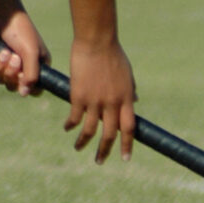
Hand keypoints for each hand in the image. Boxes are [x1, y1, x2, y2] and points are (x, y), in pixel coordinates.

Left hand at [0, 10, 46, 95]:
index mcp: (39, 66)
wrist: (0, 14)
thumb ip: (31, 74)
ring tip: (2, 52)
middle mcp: (25, 67)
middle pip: (15, 87)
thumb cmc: (20, 31)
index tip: (22, 75)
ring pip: (1, 81)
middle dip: (11, 73)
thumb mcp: (31, 52)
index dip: (27, 86)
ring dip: (0, 67)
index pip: (36, 89)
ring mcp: (9, 65)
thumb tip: (24, 94)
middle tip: (12, 56)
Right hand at [64, 37, 135, 163]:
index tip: (126, 158)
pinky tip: (68, 129)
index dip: (127, 145)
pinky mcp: (78, 96)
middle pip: (109, 134)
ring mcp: (94, 101)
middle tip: (99, 161)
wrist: (96, 41)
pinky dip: (71, 126)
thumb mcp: (127, 74)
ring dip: (83, 143)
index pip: (129, 128)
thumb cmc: (113, 54)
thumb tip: (135, 101)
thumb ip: (131, 90)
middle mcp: (112, 103)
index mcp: (126, 98)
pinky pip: (74, 118)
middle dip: (104, 151)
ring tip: (79, 149)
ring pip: (89, 130)